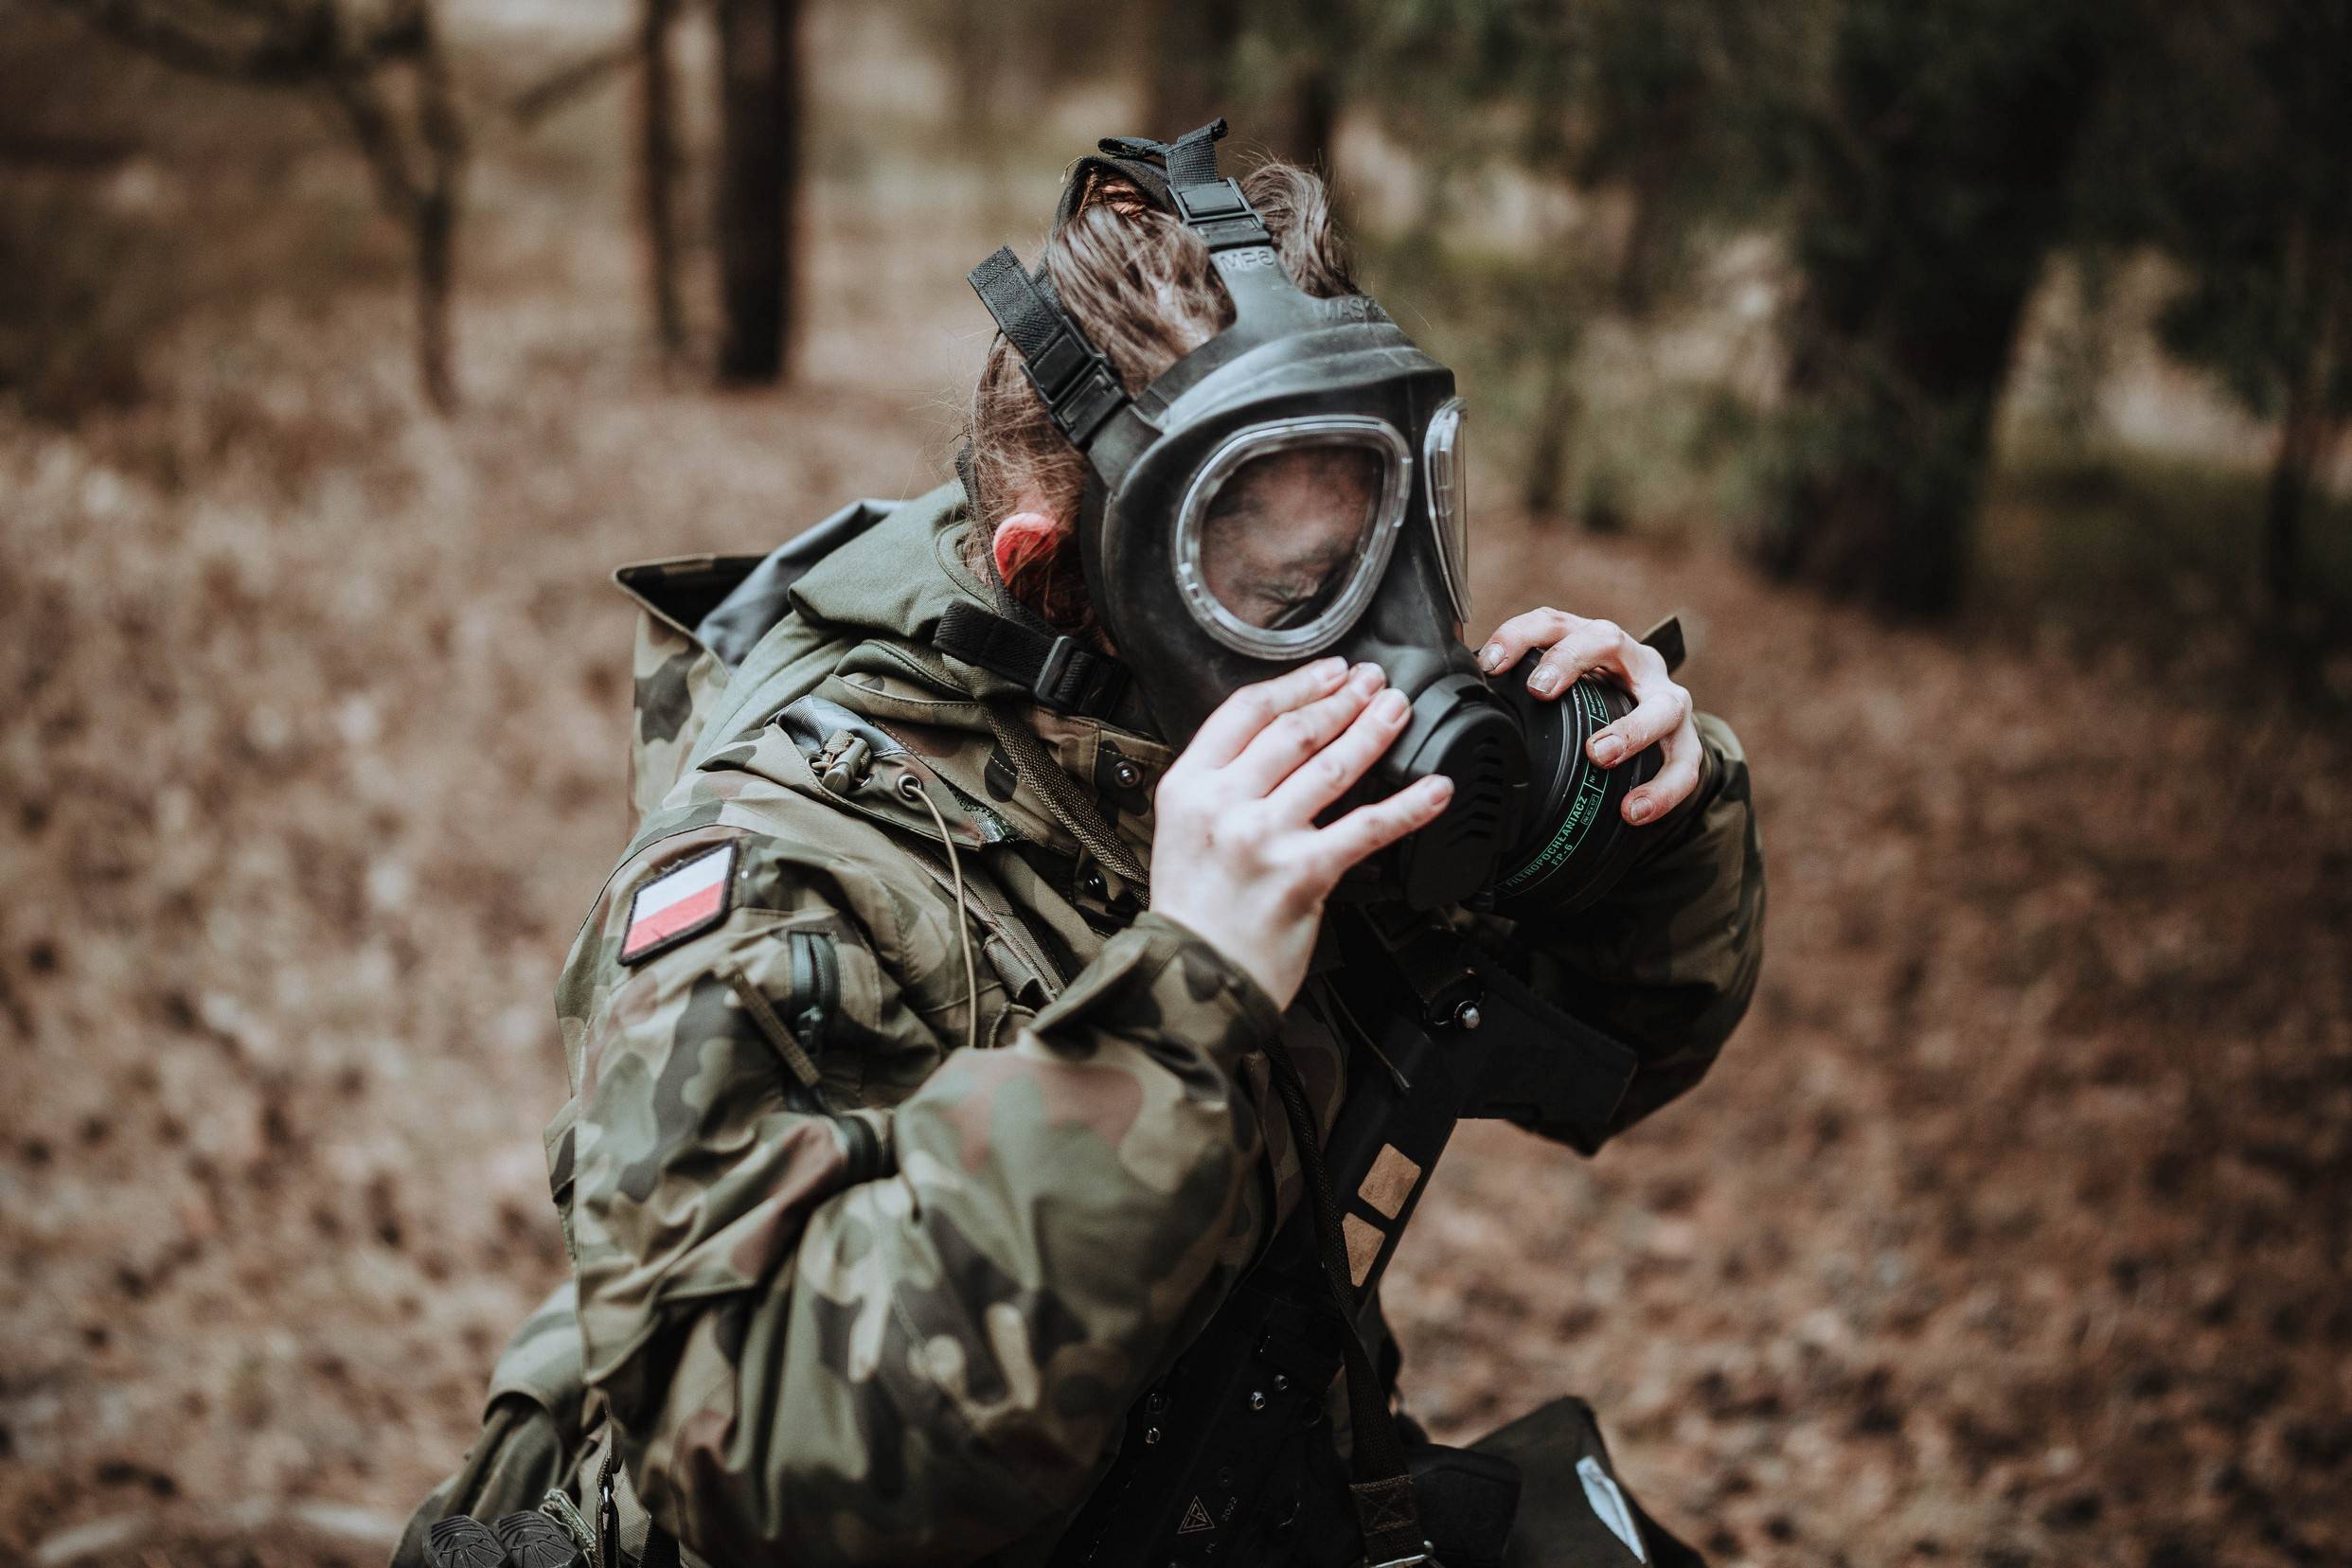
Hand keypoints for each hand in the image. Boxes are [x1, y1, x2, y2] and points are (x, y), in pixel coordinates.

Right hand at [1151, 658, 1454, 1009]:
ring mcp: (1264, 836)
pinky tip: (1435, 790)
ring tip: (1397, 712)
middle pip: (1294, 732)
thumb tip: (1277, 746)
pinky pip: (1368, 828)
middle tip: (1374, 682)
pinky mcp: (1304, 872)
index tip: (1330, 673)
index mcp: (1188, 786)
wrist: (1196, 979)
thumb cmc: (1193, 912)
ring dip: (1373, 732)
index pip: (1246, 712)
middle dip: (1343, 700)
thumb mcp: (1181, 831)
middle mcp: (1224, 804)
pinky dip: (1409, 805)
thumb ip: (1220, 786)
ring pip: (1332, 767)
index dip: (1297, 684)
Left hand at [1476, 609, 1699, 825]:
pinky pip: (1685, 763)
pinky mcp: (1689, 739)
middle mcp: (1633, 661)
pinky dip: (1663, 789)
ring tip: (1601, 754)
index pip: (1555, 622)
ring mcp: (1666, 697)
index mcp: (1594, 644)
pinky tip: (1634, 810)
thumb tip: (1463, 702)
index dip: (1521, 635)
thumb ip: (1520, 693)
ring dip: (1631, 729)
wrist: (1661, 729)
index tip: (1491, 664)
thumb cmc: (1596, 706)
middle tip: (1540, 692)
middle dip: (1572, 660)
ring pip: (1662, 704)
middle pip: (1608, 638)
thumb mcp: (1562, 691)